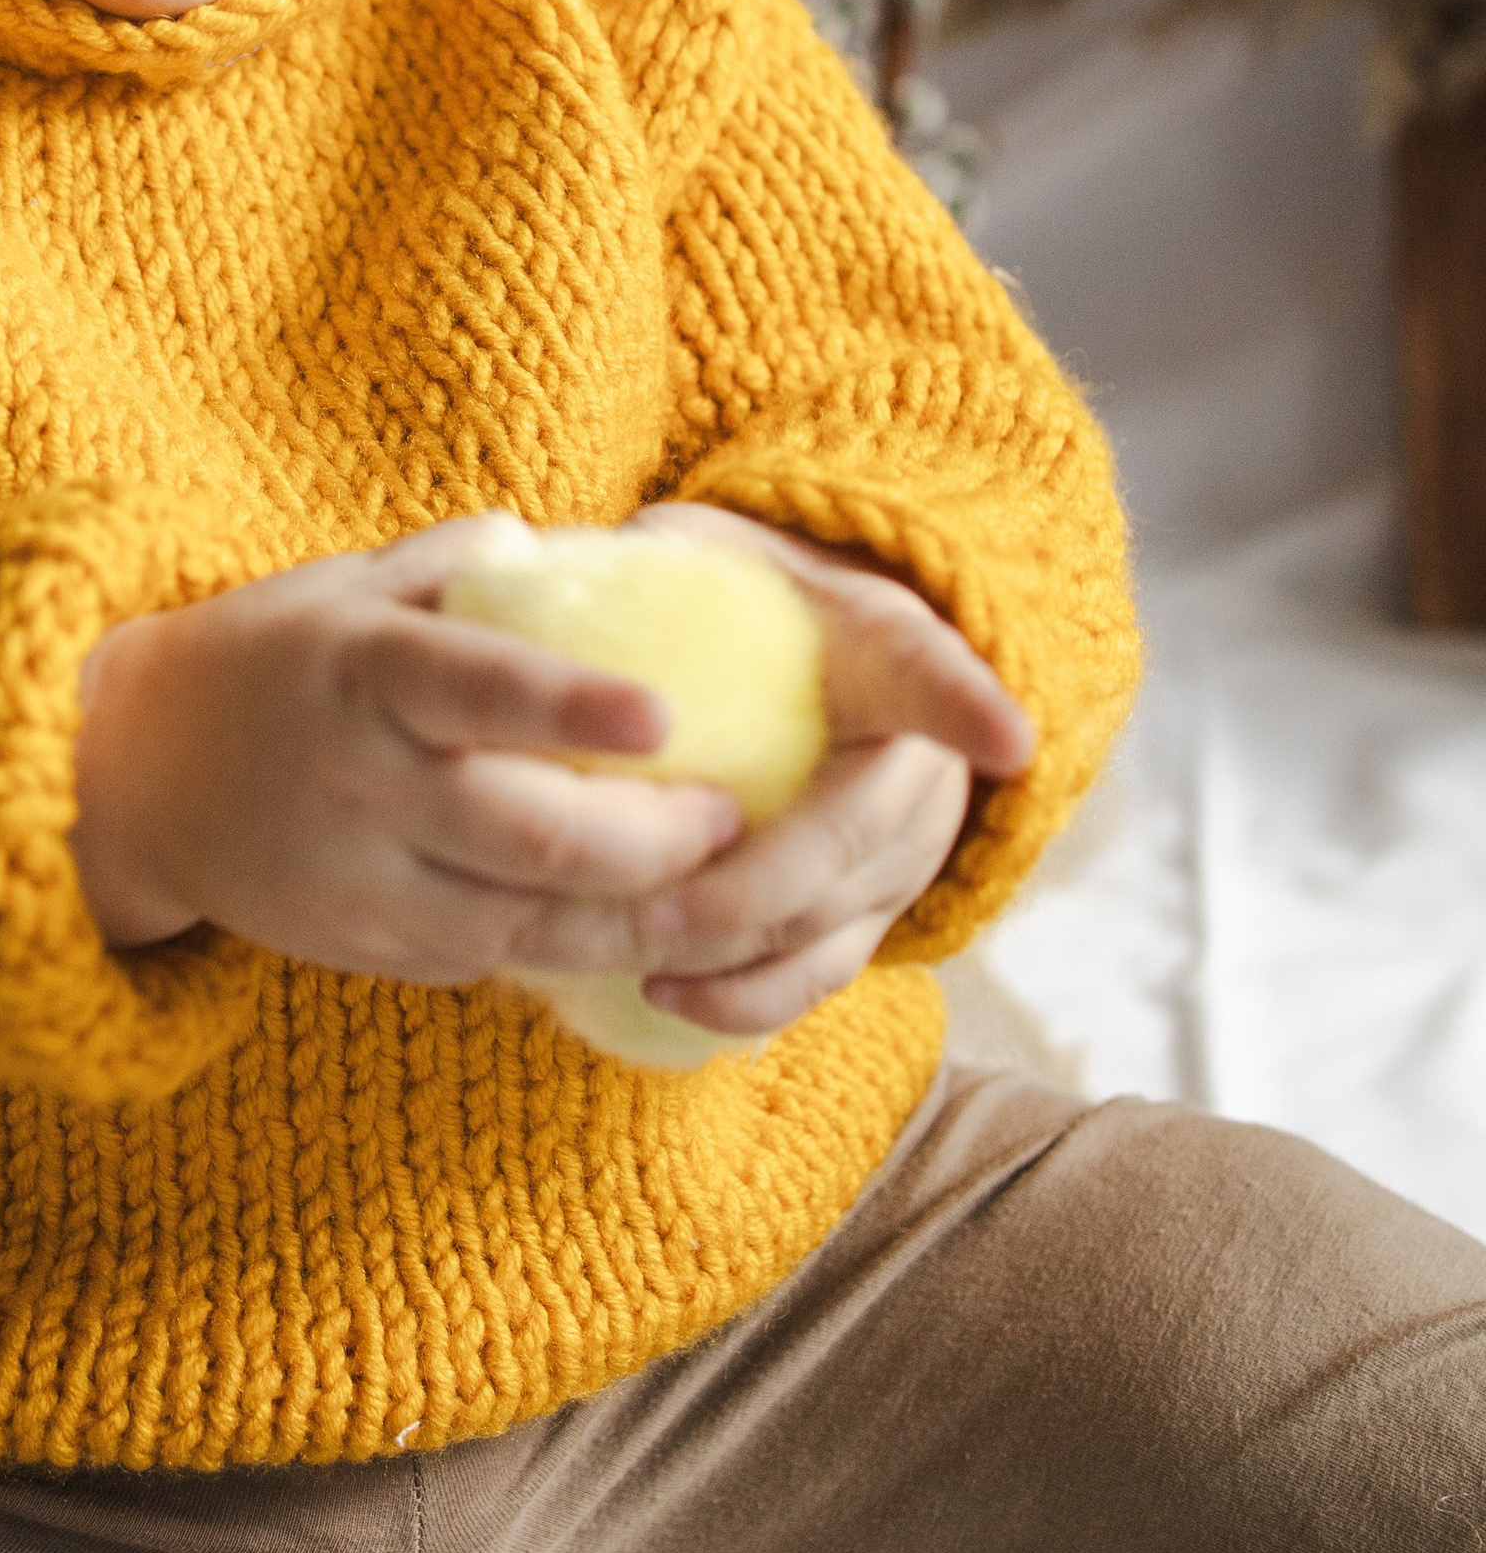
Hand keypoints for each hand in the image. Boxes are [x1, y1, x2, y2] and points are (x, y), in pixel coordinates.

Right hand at [74, 518, 744, 984]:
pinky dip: (582, 951)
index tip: (666, 713)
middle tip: (734, 815)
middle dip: (653, 842)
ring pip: (528, 928)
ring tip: (727, 898)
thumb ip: (469, 566)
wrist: (134, 777)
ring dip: (642, 924)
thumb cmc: (271, 658)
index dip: (571, 708)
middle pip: (529, 835)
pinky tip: (650, 932)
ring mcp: (361, 881)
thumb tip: (603, 545)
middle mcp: (360, 783)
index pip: (476, 689)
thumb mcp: (348, 585)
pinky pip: (497, 963)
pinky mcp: (367, 949)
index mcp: (362, 671)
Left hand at [618, 501, 1036, 1038]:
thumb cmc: (736, 599)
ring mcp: (905, 849)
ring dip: (732, 950)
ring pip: (832, 921)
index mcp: (881, 650)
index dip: (970, 705)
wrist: (811, 660)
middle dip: (757, 885)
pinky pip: (818, 976)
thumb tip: (547, 568)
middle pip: (860, 835)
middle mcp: (917, 760)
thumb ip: (654, 559)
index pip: (933, 674)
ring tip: (631, 949)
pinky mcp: (872, 914)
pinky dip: (745, 999)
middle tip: (654, 909)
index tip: (1006, 739)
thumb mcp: (706, 553)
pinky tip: (664, 992)